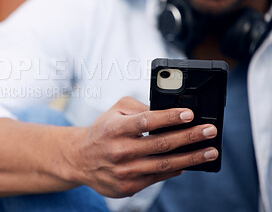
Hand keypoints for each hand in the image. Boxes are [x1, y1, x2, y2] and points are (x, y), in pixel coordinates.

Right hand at [69, 96, 217, 197]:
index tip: (190, 114)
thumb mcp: (115, 111)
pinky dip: (176, 170)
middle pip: (161, 144)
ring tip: (210, 151)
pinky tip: (189, 163)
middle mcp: (119, 150)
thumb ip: (138, 107)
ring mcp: (124, 171)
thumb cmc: (103, 131)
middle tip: (210, 131)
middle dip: (190, 137)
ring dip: (191, 158)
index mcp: (115, 128)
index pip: (146, 121)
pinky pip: (158, 177)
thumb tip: (166, 112)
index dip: (170, 118)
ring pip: (164, 164)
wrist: (81, 159)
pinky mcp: (128, 186)